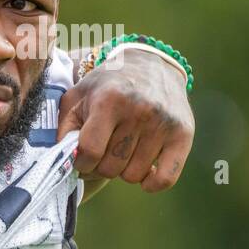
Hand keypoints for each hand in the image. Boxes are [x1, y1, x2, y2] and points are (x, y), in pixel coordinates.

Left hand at [57, 47, 193, 192]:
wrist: (150, 64)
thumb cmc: (106, 86)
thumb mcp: (77, 98)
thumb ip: (64, 128)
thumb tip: (66, 160)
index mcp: (109, 100)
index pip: (89, 151)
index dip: (81, 163)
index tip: (82, 158)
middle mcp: (139, 111)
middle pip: (110, 167)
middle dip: (100, 166)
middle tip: (103, 152)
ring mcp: (164, 123)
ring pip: (133, 176)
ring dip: (123, 170)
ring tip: (122, 150)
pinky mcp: (184, 134)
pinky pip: (165, 178)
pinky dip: (152, 183)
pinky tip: (144, 172)